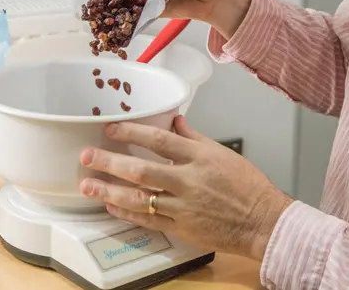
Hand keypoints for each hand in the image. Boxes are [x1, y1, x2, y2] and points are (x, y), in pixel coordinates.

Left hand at [79, 116, 293, 260]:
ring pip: (139, 198)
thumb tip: (175, 121)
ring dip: (109, 191)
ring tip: (87, 185)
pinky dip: (127, 214)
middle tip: (86, 156)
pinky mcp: (181, 227)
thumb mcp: (223, 153)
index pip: (159, 140)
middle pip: (141, 169)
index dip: (132, 132)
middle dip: (110, 162)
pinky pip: (148, 220)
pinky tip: (110, 207)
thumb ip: (195, 138)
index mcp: (199, 158)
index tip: (110, 129)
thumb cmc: (247, 187)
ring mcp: (182, 206)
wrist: (262, 221)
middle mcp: (188, 180)